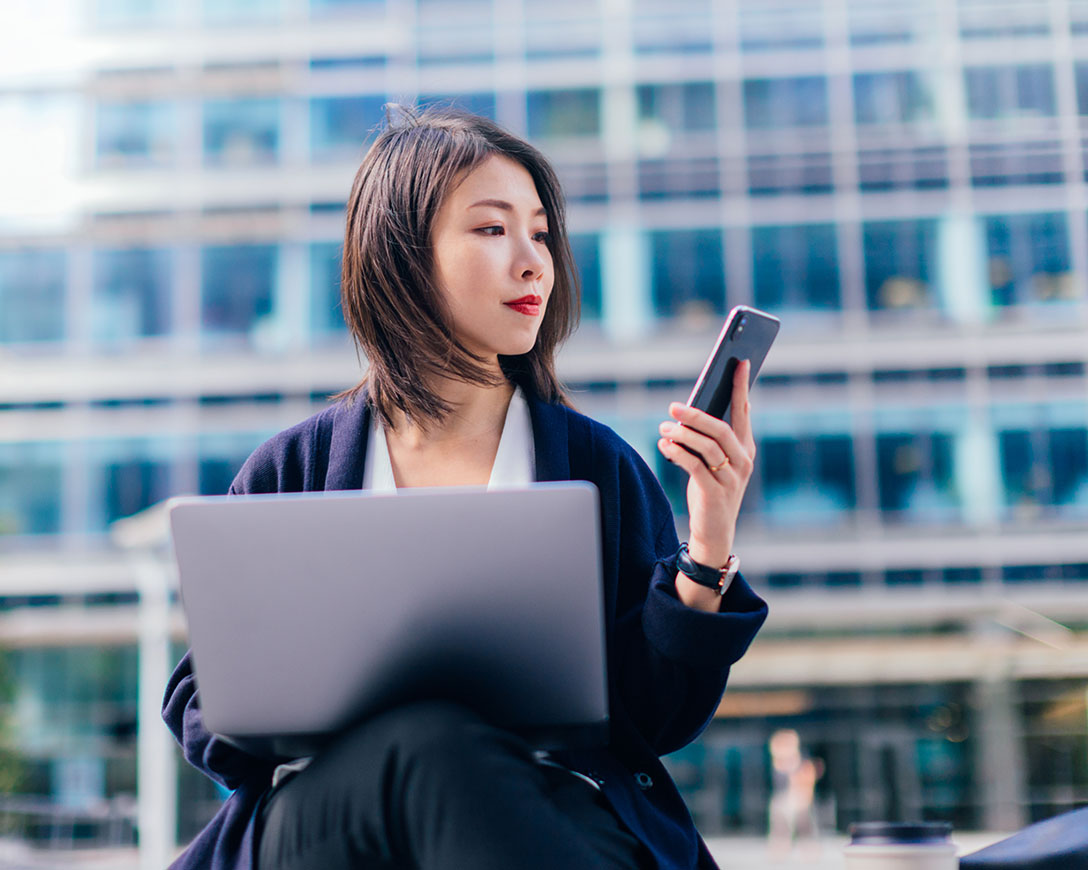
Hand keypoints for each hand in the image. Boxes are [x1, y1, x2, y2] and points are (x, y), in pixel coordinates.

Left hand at [656, 360, 755, 572]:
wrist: (713, 532)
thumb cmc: (711, 490)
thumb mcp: (715, 462)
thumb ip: (710, 439)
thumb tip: (694, 410)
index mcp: (746, 450)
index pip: (744, 413)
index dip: (741, 388)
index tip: (739, 363)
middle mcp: (743, 462)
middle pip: (722, 429)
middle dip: (697, 414)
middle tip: (673, 405)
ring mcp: (731, 479)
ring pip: (707, 447)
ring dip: (682, 433)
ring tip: (664, 426)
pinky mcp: (715, 493)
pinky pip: (695, 465)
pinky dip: (678, 452)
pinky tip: (664, 444)